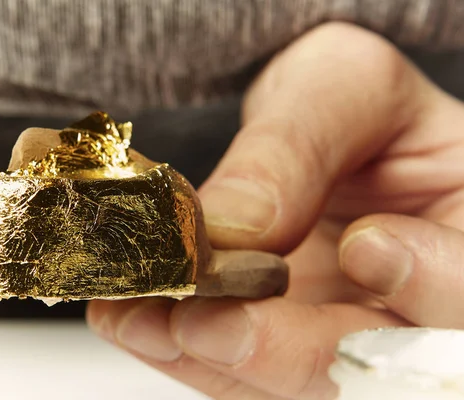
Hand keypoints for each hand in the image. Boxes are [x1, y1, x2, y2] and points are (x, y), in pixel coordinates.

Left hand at [86, 22, 463, 399]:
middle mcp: (408, 309)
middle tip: (205, 322)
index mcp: (461, 236)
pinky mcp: (280, 347)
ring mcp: (341, 337)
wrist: (312, 130)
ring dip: (213, 360)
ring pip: (292, 385)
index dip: (433, 281)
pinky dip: (182, 351)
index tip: (367, 245)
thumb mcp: (340, 88)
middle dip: (287, 353)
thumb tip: (236, 223)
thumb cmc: (347, 106)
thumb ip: (301, 145)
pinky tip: (134, 320)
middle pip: (377, 367)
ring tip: (141, 320)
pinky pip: (236, 372)